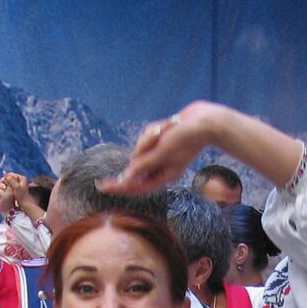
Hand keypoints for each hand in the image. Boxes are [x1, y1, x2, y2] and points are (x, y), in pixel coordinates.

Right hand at [0, 171, 26, 214]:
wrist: (25, 204)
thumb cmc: (21, 196)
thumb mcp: (15, 187)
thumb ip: (10, 179)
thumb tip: (4, 172)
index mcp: (22, 178)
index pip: (11, 174)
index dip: (6, 177)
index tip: (2, 182)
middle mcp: (21, 180)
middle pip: (11, 178)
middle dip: (6, 181)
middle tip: (3, 186)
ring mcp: (20, 184)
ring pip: (10, 182)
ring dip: (7, 184)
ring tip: (4, 188)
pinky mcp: (18, 188)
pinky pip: (11, 186)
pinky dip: (8, 187)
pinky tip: (6, 190)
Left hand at [103, 101, 223, 194]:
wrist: (204, 121)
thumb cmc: (186, 138)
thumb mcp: (162, 152)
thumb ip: (143, 165)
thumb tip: (125, 177)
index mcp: (164, 176)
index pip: (137, 186)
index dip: (119, 186)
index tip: (102, 185)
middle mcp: (162, 168)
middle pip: (138, 163)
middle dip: (142, 148)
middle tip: (157, 136)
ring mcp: (162, 155)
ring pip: (140, 148)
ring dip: (149, 138)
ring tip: (165, 129)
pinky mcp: (162, 143)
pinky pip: (147, 138)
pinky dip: (153, 131)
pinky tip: (167, 125)